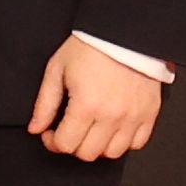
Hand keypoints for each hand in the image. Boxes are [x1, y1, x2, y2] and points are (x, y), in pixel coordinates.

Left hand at [29, 36, 162, 161]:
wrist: (124, 32)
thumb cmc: (90, 47)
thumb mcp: (57, 70)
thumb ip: (45, 104)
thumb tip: (35, 128)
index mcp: (86, 106)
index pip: (66, 144)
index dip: (52, 142)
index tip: (50, 133)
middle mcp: (112, 116)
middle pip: (88, 153)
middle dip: (72, 145)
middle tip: (68, 131)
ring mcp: (133, 116)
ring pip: (113, 153)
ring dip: (97, 146)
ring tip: (90, 130)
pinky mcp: (150, 113)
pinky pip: (137, 143)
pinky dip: (123, 141)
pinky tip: (112, 128)